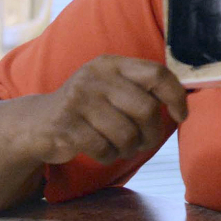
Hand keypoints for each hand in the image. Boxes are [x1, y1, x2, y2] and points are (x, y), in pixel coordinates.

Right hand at [26, 55, 187, 165]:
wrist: (37, 122)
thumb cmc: (89, 106)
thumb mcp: (112, 85)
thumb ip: (142, 87)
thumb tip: (183, 103)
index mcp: (113, 64)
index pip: (157, 74)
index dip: (176, 96)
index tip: (181, 115)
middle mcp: (95, 77)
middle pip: (146, 109)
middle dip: (152, 133)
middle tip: (146, 141)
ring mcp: (78, 100)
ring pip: (127, 134)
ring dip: (130, 148)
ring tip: (123, 146)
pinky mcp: (65, 126)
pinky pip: (104, 149)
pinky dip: (109, 156)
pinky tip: (102, 150)